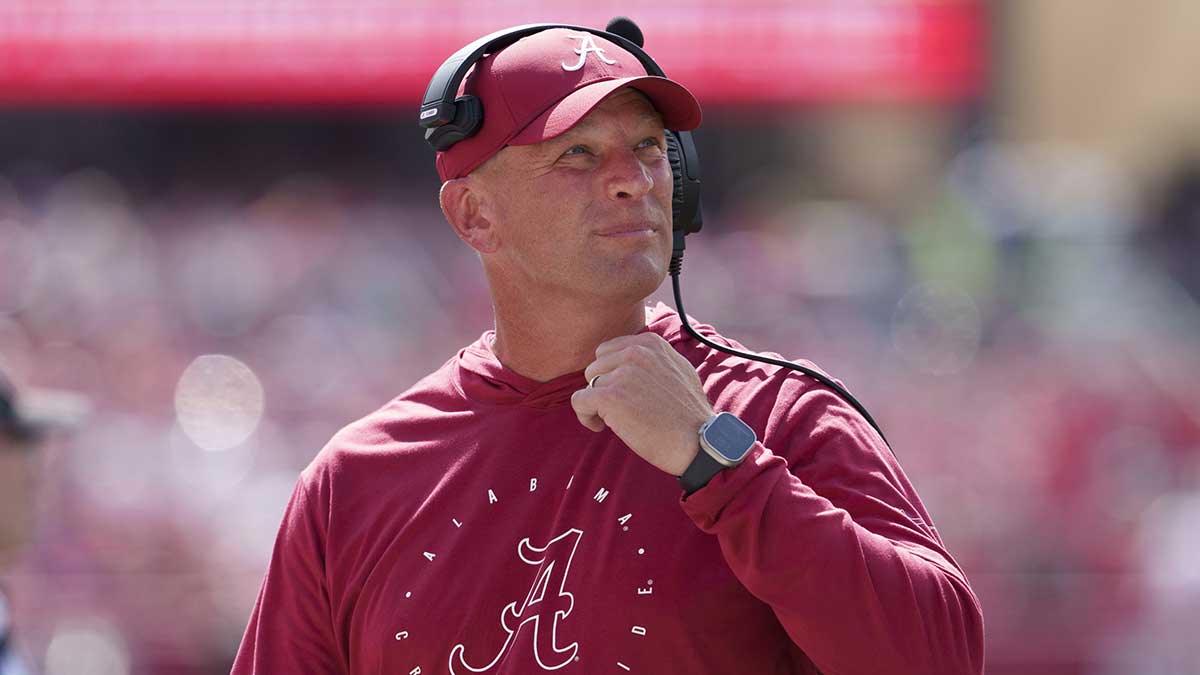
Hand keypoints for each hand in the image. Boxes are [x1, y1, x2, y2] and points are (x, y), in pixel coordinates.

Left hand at [571, 332, 714, 475]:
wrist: (699, 441)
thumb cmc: (689, 414)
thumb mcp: (678, 369)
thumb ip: (653, 359)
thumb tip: (628, 357)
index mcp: (650, 343)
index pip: (608, 351)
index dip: (611, 375)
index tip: (623, 393)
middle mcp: (635, 352)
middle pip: (595, 367)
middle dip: (603, 388)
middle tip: (620, 410)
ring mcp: (622, 373)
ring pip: (588, 385)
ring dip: (596, 404)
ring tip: (616, 420)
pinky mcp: (610, 397)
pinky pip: (579, 402)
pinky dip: (586, 417)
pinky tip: (601, 427)